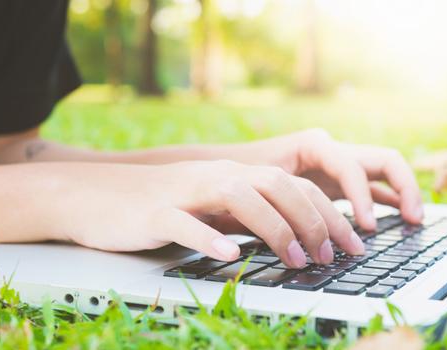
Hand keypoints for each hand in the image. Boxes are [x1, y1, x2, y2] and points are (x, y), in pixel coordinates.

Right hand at [37, 161, 365, 266]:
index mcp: (234, 174)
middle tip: (332, 258)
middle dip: (314, 222)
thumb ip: (249, 217)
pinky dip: (210, 238)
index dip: (328, 214)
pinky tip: (230, 256)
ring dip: (276, 230)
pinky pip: (187, 223)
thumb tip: (298, 242)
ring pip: (241, 198)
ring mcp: (186, 192)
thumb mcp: (211, 208)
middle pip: (279, 186)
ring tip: (297, 260)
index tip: (351, 245)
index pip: (294, 185)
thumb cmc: (159, 208)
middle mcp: (217, 175)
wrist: (95, 196)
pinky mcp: (156, 212)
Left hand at [227, 129, 423, 230]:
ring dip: (403, 193)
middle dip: (403, 186)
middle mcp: (331, 149)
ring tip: (414, 222)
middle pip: (384, 159)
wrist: (217, 171)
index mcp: (313, 144)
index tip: (365, 227)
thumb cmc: (233, 178)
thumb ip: (277, 203)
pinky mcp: (336, 182)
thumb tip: (295, 233)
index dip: (362, 197)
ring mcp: (337, 165)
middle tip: (413, 218)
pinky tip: (400, 223)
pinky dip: (386, 203)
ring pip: (384, 173)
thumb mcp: (253, 186)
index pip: (351, 166)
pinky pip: (372, 189)